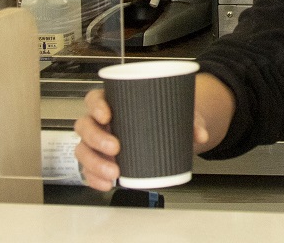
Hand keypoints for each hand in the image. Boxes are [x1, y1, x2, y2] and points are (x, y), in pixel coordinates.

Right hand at [73, 88, 212, 190]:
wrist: (166, 134)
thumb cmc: (162, 117)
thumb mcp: (178, 113)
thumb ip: (191, 121)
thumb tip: (200, 134)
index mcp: (114, 102)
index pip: (95, 98)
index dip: (96, 106)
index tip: (107, 114)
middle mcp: (101, 122)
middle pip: (85, 126)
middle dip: (96, 138)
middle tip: (116, 148)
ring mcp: (98, 143)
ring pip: (83, 150)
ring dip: (94, 162)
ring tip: (115, 172)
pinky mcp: (102, 162)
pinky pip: (89, 171)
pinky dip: (95, 179)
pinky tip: (107, 184)